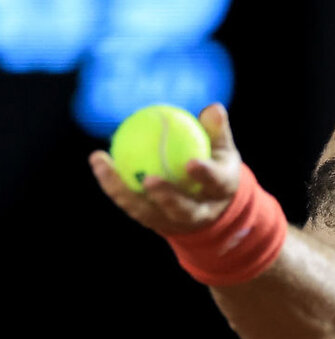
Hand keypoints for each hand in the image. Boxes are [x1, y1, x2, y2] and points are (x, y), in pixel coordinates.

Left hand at [89, 103, 241, 235]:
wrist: (210, 204)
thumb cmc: (216, 167)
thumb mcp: (223, 148)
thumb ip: (216, 130)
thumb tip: (212, 108)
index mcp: (221, 192)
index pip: (215, 184)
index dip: (204, 175)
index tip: (191, 162)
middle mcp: (200, 213)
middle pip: (182, 210)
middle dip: (165, 198)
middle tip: (148, 179)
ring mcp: (175, 222)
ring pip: (148, 212)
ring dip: (124, 191)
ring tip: (104, 164)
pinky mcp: (154, 223)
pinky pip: (130, 205)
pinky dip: (113, 185)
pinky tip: (99, 161)